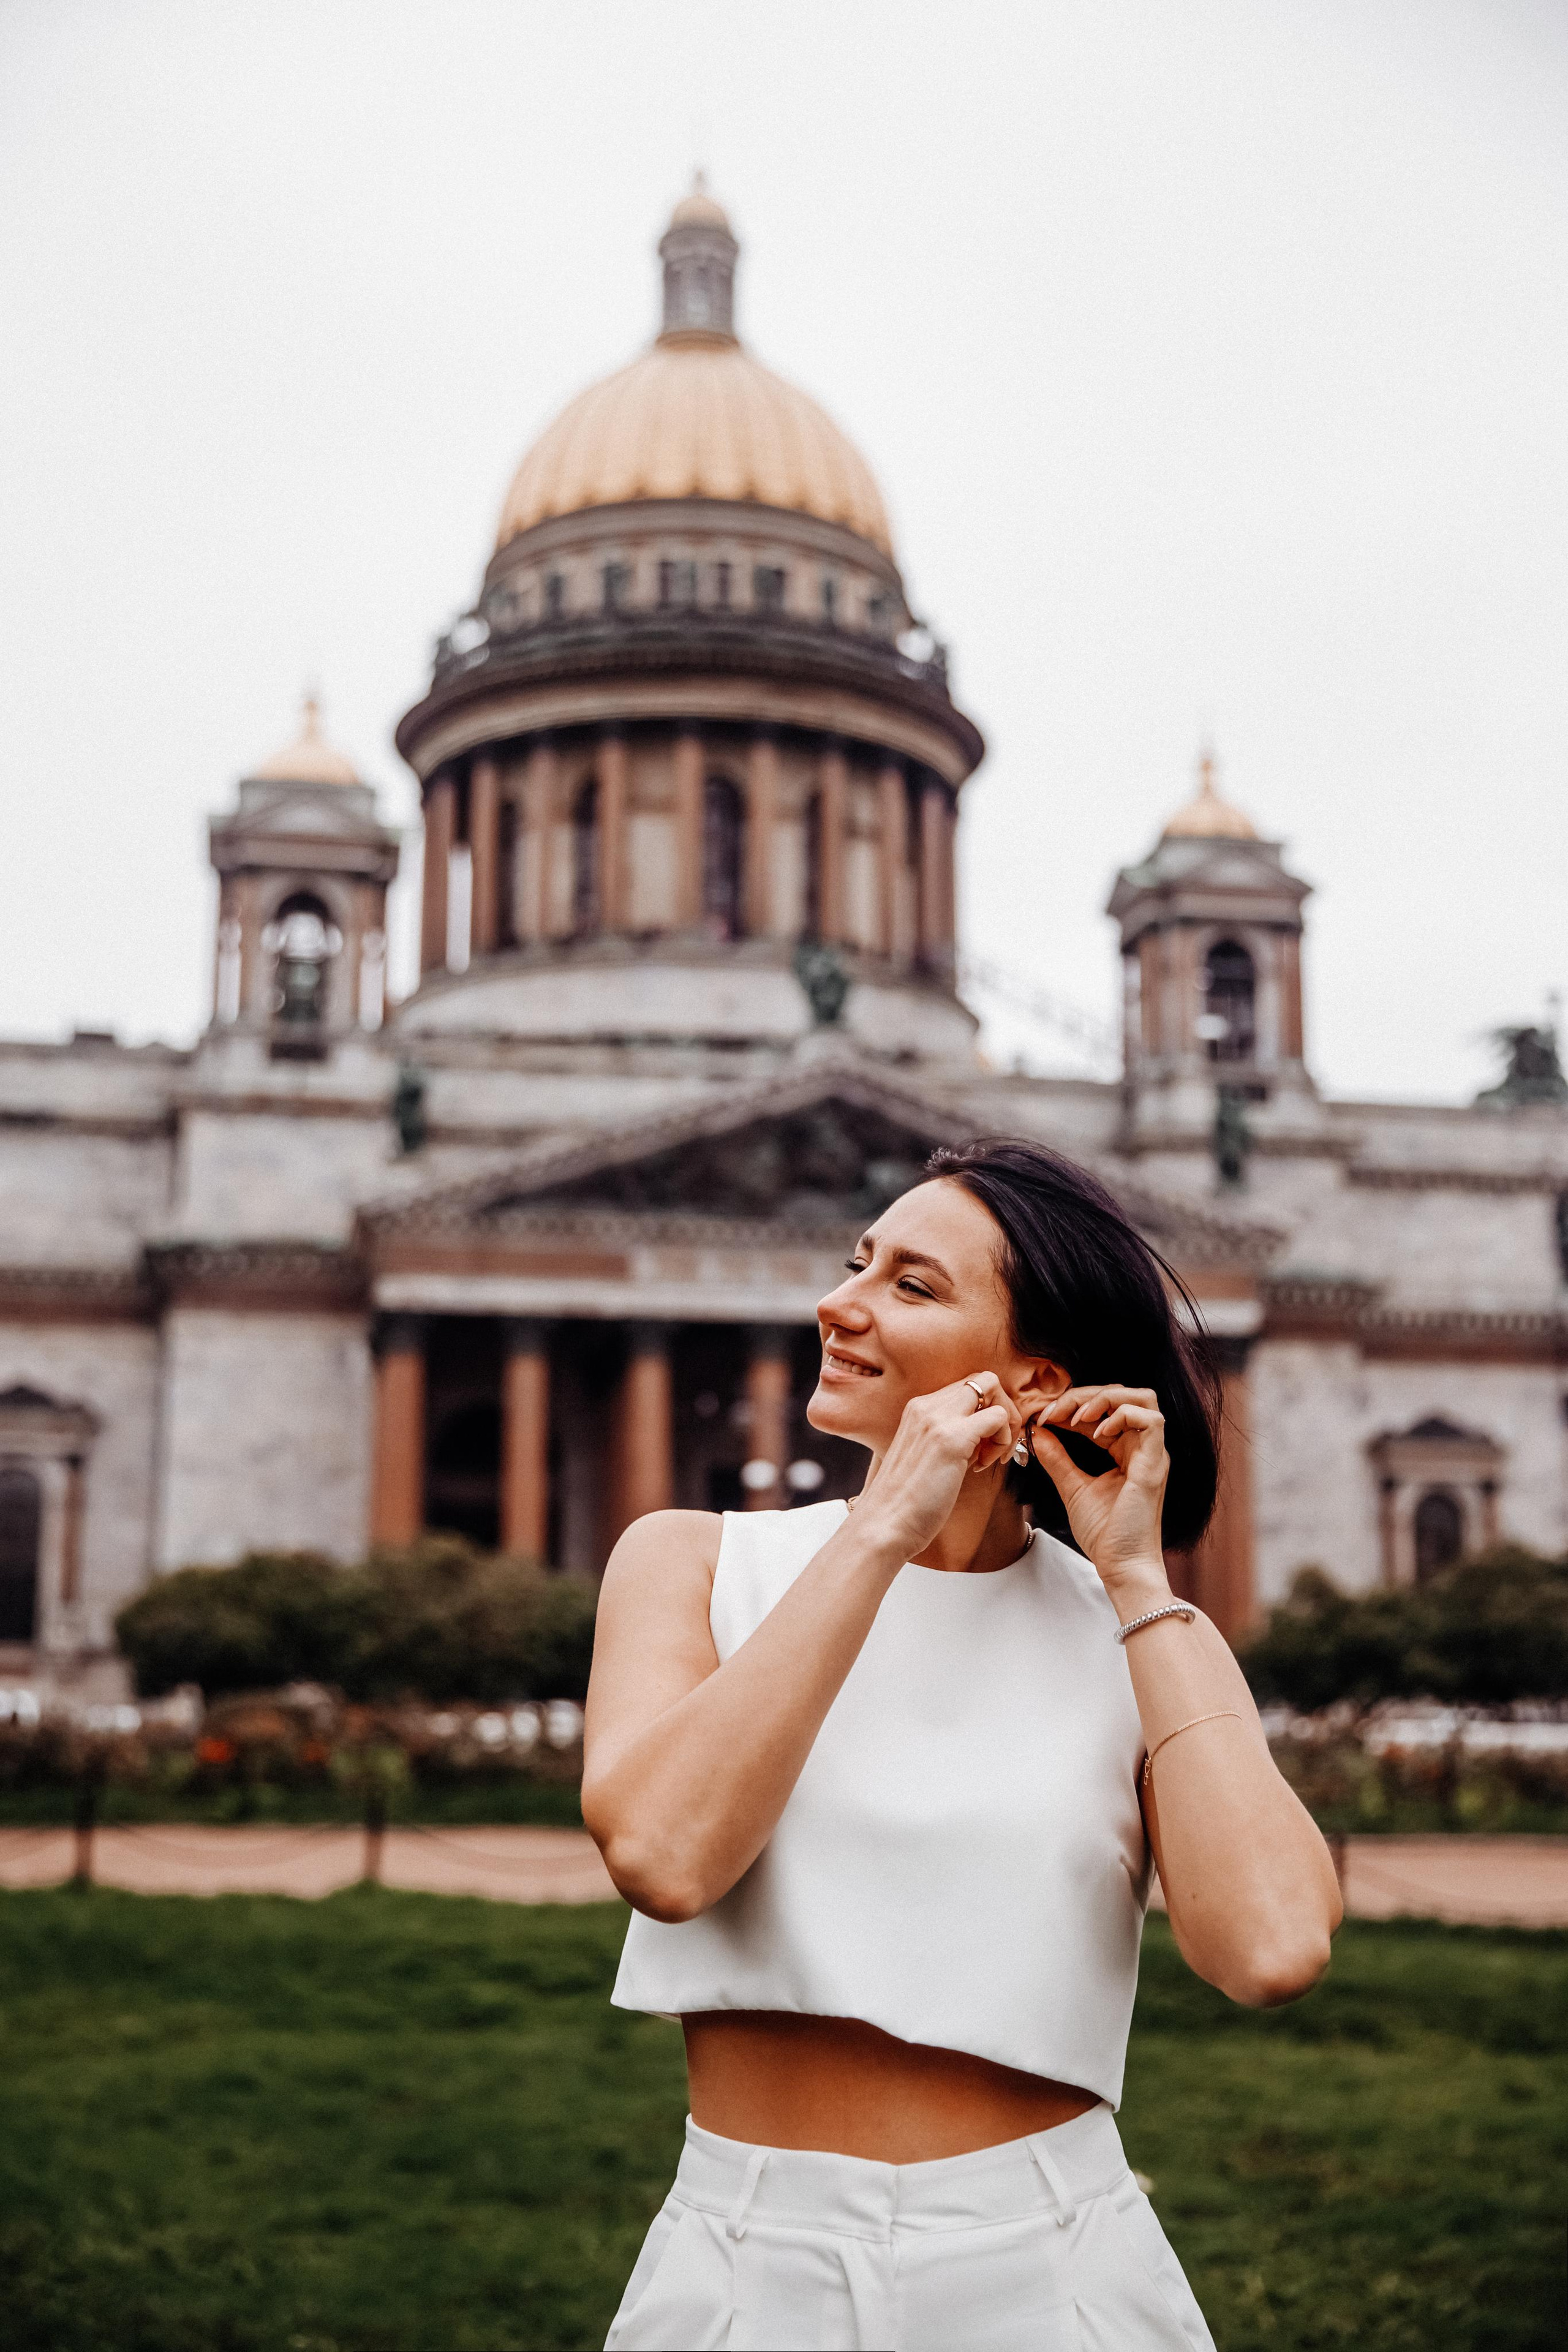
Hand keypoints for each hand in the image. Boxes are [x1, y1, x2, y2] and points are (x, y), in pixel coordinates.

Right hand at [860, 1373, 1018, 1560]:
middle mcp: (926, 1406)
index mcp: (917, 1408)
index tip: (982, 1445)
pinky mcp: (952, 1439)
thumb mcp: (923, 1457)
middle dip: (1001, 1409)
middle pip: (983, 1379)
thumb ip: (945, 1438)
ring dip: (1004, 1423)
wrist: (883, 1525)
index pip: (966, 1387)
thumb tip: (980, 1438)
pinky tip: (983, 1466)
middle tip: (995, 1447)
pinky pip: (998, 1417)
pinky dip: (1003, 1440)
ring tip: (988, 1458)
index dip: (984, 1410)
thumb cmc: (904, 1501)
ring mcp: (938, 1419)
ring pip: (992, 1388)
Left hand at [1029, 1384, 1170, 1598]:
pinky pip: (1151, 1421)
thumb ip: (1057, 1458)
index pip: (1106, 1407)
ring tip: (1076, 1417)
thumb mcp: (1072, 1487)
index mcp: (1126, 1450)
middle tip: (1054, 1411)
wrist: (1121, 1565)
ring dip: (1106, 1398)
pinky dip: (1122, 1416)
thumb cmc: (1104, 1533)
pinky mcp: (1156, 1465)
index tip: (1043, 1417)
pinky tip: (1097, 1432)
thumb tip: (1037, 1431)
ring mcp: (1153, 1454)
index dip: (1074, 1404)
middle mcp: (1143, 1447)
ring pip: (1143, 1398)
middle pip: (1124, 1394)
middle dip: (1086, 1395)